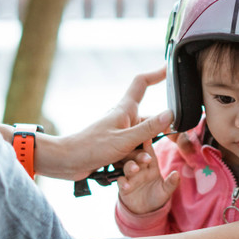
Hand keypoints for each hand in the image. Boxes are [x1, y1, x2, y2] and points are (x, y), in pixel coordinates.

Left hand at [32, 67, 173, 179]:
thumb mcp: (125, 139)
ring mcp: (122, 133)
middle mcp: (125, 119)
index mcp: (125, 109)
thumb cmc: (92, 147)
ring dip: (141, 156)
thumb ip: (149, 128)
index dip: (156, 74)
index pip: (142, 83)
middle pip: (150, 122)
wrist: (68, 163)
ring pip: (143, 142)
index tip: (169, 68)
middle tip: (148, 154)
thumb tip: (170, 113)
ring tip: (132, 166)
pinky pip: (134, 153)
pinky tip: (125, 170)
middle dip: (153, 139)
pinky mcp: (118, 147)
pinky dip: (132, 163)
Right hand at [117, 140, 179, 213]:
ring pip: (128, 167)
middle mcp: (140, 168)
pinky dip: (123, 183)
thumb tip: (177, 174)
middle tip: (143, 156)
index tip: (148, 139)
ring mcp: (131, 176)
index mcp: (151, 166)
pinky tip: (126, 186)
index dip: (148, 146)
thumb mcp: (166, 191)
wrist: (145, 211)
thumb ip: (171, 183)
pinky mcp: (124, 186)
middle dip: (139, 155)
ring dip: (130, 166)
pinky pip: (121, 182)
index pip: (150, 153)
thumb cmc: (157, 196)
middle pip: (138, 157)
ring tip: (134, 169)